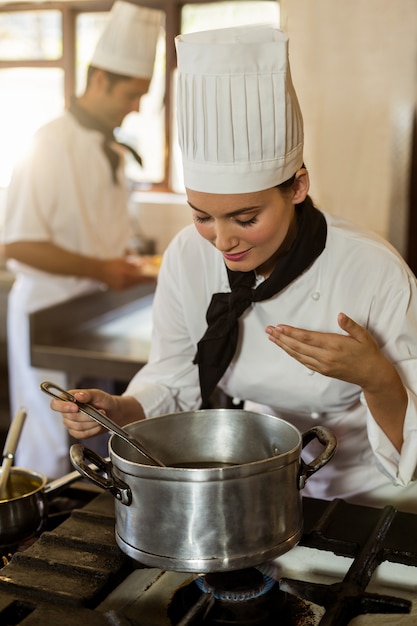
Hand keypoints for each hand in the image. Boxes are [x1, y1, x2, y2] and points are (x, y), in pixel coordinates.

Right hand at [50, 388, 115, 439]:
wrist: (111, 412)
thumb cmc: (102, 401)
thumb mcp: (97, 394)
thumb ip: (87, 394)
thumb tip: (78, 396)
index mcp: (67, 399)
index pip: (55, 404)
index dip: (63, 407)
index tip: (76, 407)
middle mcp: (66, 412)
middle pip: (70, 417)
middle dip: (87, 415)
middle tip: (99, 411)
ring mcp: (70, 424)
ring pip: (77, 426)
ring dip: (92, 422)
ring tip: (101, 416)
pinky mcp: (77, 433)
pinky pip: (82, 434)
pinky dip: (93, 430)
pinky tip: (99, 424)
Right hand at [98, 257, 156, 289]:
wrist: (99, 271)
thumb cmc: (114, 263)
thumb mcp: (125, 260)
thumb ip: (138, 262)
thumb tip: (151, 262)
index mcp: (125, 271)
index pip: (141, 276)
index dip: (149, 278)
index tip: (156, 279)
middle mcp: (123, 280)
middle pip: (139, 281)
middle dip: (146, 280)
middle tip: (153, 279)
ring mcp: (121, 286)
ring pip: (135, 284)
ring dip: (138, 280)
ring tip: (133, 275)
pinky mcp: (120, 290)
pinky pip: (130, 286)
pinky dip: (131, 283)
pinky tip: (126, 278)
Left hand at [265, 312, 385, 389]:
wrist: (372, 375)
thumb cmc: (368, 353)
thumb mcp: (364, 336)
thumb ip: (350, 325)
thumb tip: (340, 315)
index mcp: (334, 346)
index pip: (307, 338)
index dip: (291, 332)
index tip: (279, 327)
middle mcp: (326, 357)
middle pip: (298, 346)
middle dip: (281, 338)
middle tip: (269, 330)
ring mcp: (323, 365)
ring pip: (298, 355)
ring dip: (283, 346)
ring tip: (272, 338)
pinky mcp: (323, 371)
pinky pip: (303, 362)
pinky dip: (292, 354)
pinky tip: (286, 348)